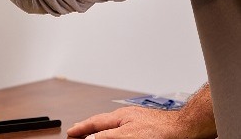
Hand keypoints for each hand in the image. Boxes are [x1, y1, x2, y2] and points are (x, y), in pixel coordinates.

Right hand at [66, 106, 187, 138]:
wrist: (185, 129)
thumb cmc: (161, 131)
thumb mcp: (127, 135)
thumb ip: (106, 136)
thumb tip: (89, 138)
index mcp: (119, 117)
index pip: (94, 123)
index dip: (81, 129)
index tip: (70, 133)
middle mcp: (126, 117)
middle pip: (101, 123)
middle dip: (88, 129)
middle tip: (77, 134)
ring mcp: (136, 121)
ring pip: (113, 126)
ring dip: (101, 131)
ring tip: (94, 136)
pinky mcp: (146, 128)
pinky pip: (124, 130)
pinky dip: (115, 133)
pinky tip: (119, 136)